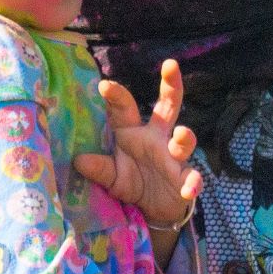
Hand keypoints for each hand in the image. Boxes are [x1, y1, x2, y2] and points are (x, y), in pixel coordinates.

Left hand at [74, 59, 200, 228]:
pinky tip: (189, 189)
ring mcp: (174, 157)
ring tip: (181, 134)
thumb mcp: (112, 177)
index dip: (116, 96)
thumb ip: (99, 169)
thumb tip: (80, 160)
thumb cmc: (133, 182)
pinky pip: (192, 178)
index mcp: (134, 133)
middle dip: (171, 86)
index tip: (104, 85)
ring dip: (184, 137)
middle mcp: (157, 138)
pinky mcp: (186, 178)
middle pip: (168, 107)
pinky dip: (192, 183)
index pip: (125, 110)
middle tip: (170, 65)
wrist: (157, 208)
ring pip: (184, 141)